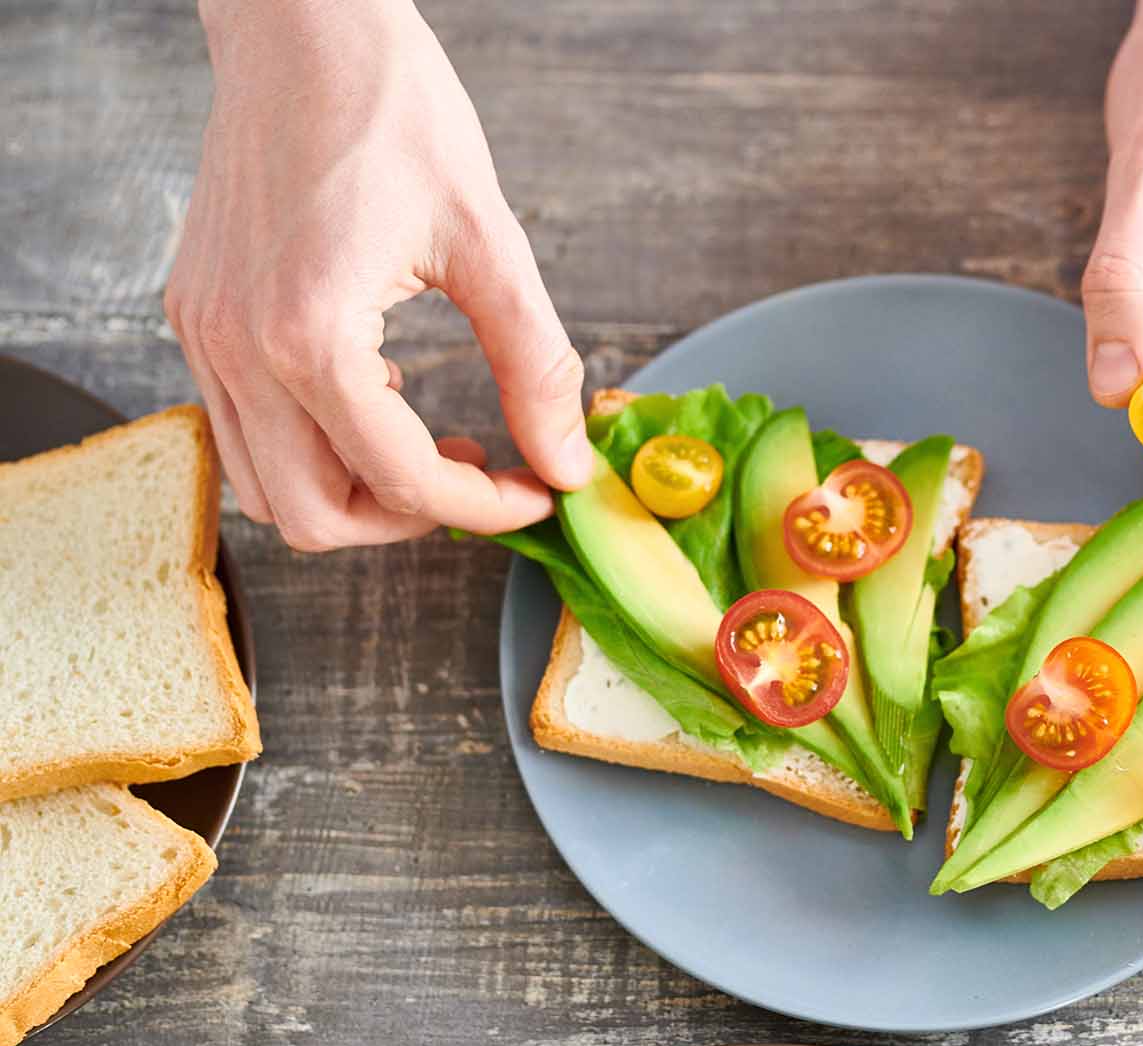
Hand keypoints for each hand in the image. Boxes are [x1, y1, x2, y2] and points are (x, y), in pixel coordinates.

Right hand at [165, 0, 590, 549]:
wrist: (302, 28)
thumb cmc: (390, 108)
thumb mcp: (489, 241)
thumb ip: (533, 365)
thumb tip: (566, 461)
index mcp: (308, 335)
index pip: (401, 482)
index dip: (486, 508)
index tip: (539, 492)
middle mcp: (239, 348)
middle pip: (316, 517)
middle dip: (412, 521)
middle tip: (484, 480)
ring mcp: (207, 336)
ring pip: (270, 490)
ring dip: (358, 493)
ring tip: (438, 447)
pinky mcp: (199, 317)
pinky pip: (246, 434)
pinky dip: (316, 448)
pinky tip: (383, 401)